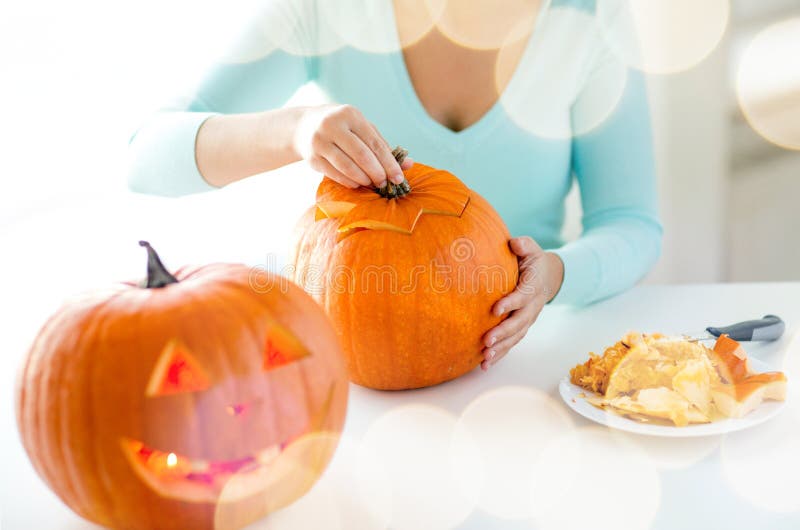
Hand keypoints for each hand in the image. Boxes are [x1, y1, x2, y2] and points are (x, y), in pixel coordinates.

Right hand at [294, 104, 413, 188]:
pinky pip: (334, 174)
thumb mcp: (361, 129)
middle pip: (361, 155)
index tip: (399, 177)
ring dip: (363, 179)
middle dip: (377, 172)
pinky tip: (358, 184)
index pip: (374, 142)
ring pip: (347, 166)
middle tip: (385, 183)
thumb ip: (383, 145)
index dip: (389, 162)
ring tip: (372, 183)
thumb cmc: (342, 128)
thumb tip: (409, 164)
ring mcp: (319, 141)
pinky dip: (349, 181)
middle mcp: (332, 125)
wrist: (304, 127)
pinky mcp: (312, 158)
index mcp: (350, 114)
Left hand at [480, 236, 563, 370]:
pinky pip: (512, 343)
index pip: (522, 296)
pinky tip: (484, 365)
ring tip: (485, 359)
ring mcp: (528, 319)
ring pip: (516, 337)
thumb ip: (524, 245)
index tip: (495, 309)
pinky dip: (500, 355)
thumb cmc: (532, 260)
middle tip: (486, 341)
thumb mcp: (531, 249)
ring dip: (501, 349)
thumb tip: (514, 243)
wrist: (547, 276)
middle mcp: (532, 306)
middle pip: (519, 323)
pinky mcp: (522, 327)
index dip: (511, 302)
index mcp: (533, 286)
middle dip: (503, 333)